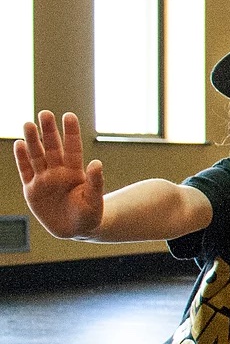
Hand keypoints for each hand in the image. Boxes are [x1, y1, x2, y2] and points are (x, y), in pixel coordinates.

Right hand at [14, 112, 104, 238]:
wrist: (75, 230)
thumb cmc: (89, 214)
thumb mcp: (95, 200)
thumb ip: (96, 182)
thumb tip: (97, 162)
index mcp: (75, 172)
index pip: (73, 148)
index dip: (71, 132)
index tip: (69, 115)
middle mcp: (58, 172)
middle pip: (52, 148)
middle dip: (49, 131)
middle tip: (45, 113)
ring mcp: (44, 179)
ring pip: (37, 156)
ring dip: (32, 141)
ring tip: (28, 124)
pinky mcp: (32, 190)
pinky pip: (25, 171)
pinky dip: (22, 159)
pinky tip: (19, 144)